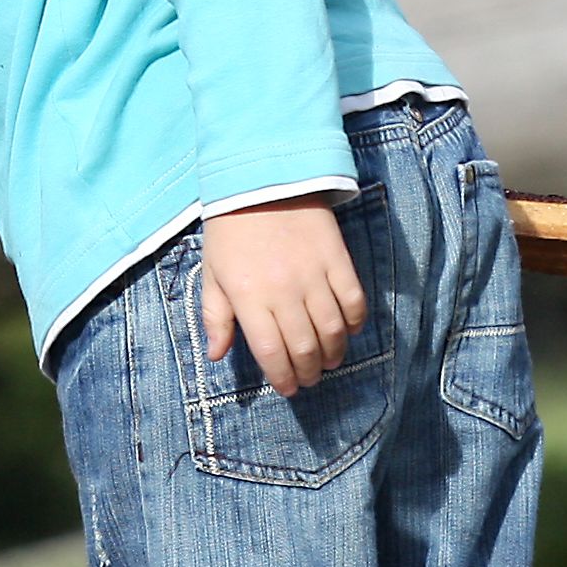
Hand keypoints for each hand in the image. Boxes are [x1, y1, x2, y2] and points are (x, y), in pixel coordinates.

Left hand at [198, 198, 369, 395]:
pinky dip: (353, 322)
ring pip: (332, 330)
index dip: (283, 378)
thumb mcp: (213, 273)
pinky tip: (347, 330)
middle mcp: (284, 291)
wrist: (262, 178)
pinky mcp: (338, 259)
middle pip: (305, 347)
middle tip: (309, 378)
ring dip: (334, 353)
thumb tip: (215, 355)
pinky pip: (353, 301)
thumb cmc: (231, 229)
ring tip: (329, 361)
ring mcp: (314, 275)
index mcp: (249, 297)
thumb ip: (215, 316)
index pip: (272, 353)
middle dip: (309, 372)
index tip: (288, 388)